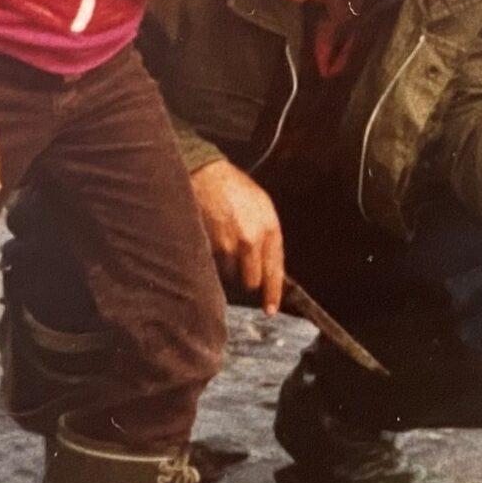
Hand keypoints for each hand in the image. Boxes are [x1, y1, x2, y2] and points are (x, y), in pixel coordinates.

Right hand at [192, 159, 284, 313]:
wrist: (206, 174)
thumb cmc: (235, 189)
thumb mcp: (263, 207)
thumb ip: (269, 237)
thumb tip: (271, 267)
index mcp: (270, 229)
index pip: (274, 271)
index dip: (272, 293)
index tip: (270, 308)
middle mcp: (251, 240)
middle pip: (251, 281)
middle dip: (247, 276)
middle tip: (241, 261)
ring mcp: (229, 246)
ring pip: (231, 276)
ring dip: (229, 267)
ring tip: (225, 242)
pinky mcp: (209, 247)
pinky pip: (214, 267)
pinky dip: (214, 260)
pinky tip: (214, 240)